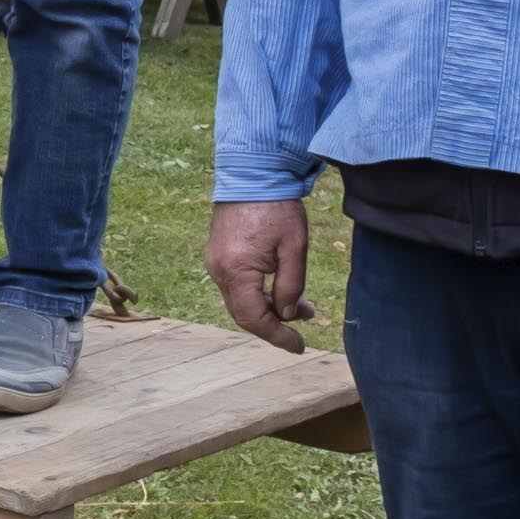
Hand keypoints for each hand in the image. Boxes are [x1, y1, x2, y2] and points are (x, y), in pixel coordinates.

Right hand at [206, 199, 314, 351]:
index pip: (254, 318)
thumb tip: (288, 314)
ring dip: (268, 308)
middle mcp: (218, 270)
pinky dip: (258, 294)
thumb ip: (291, 285)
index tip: (299, 346)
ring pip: (240, 300)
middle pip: (243, 314)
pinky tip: (280, 288)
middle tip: (305, 325)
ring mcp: (215, 262)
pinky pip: (236, 285)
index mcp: (236, 270)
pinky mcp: (218, 254)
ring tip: (302, 306)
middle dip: (275, 324)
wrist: (252, 172)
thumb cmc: (276, 207)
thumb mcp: (294, 247)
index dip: (277, 336)